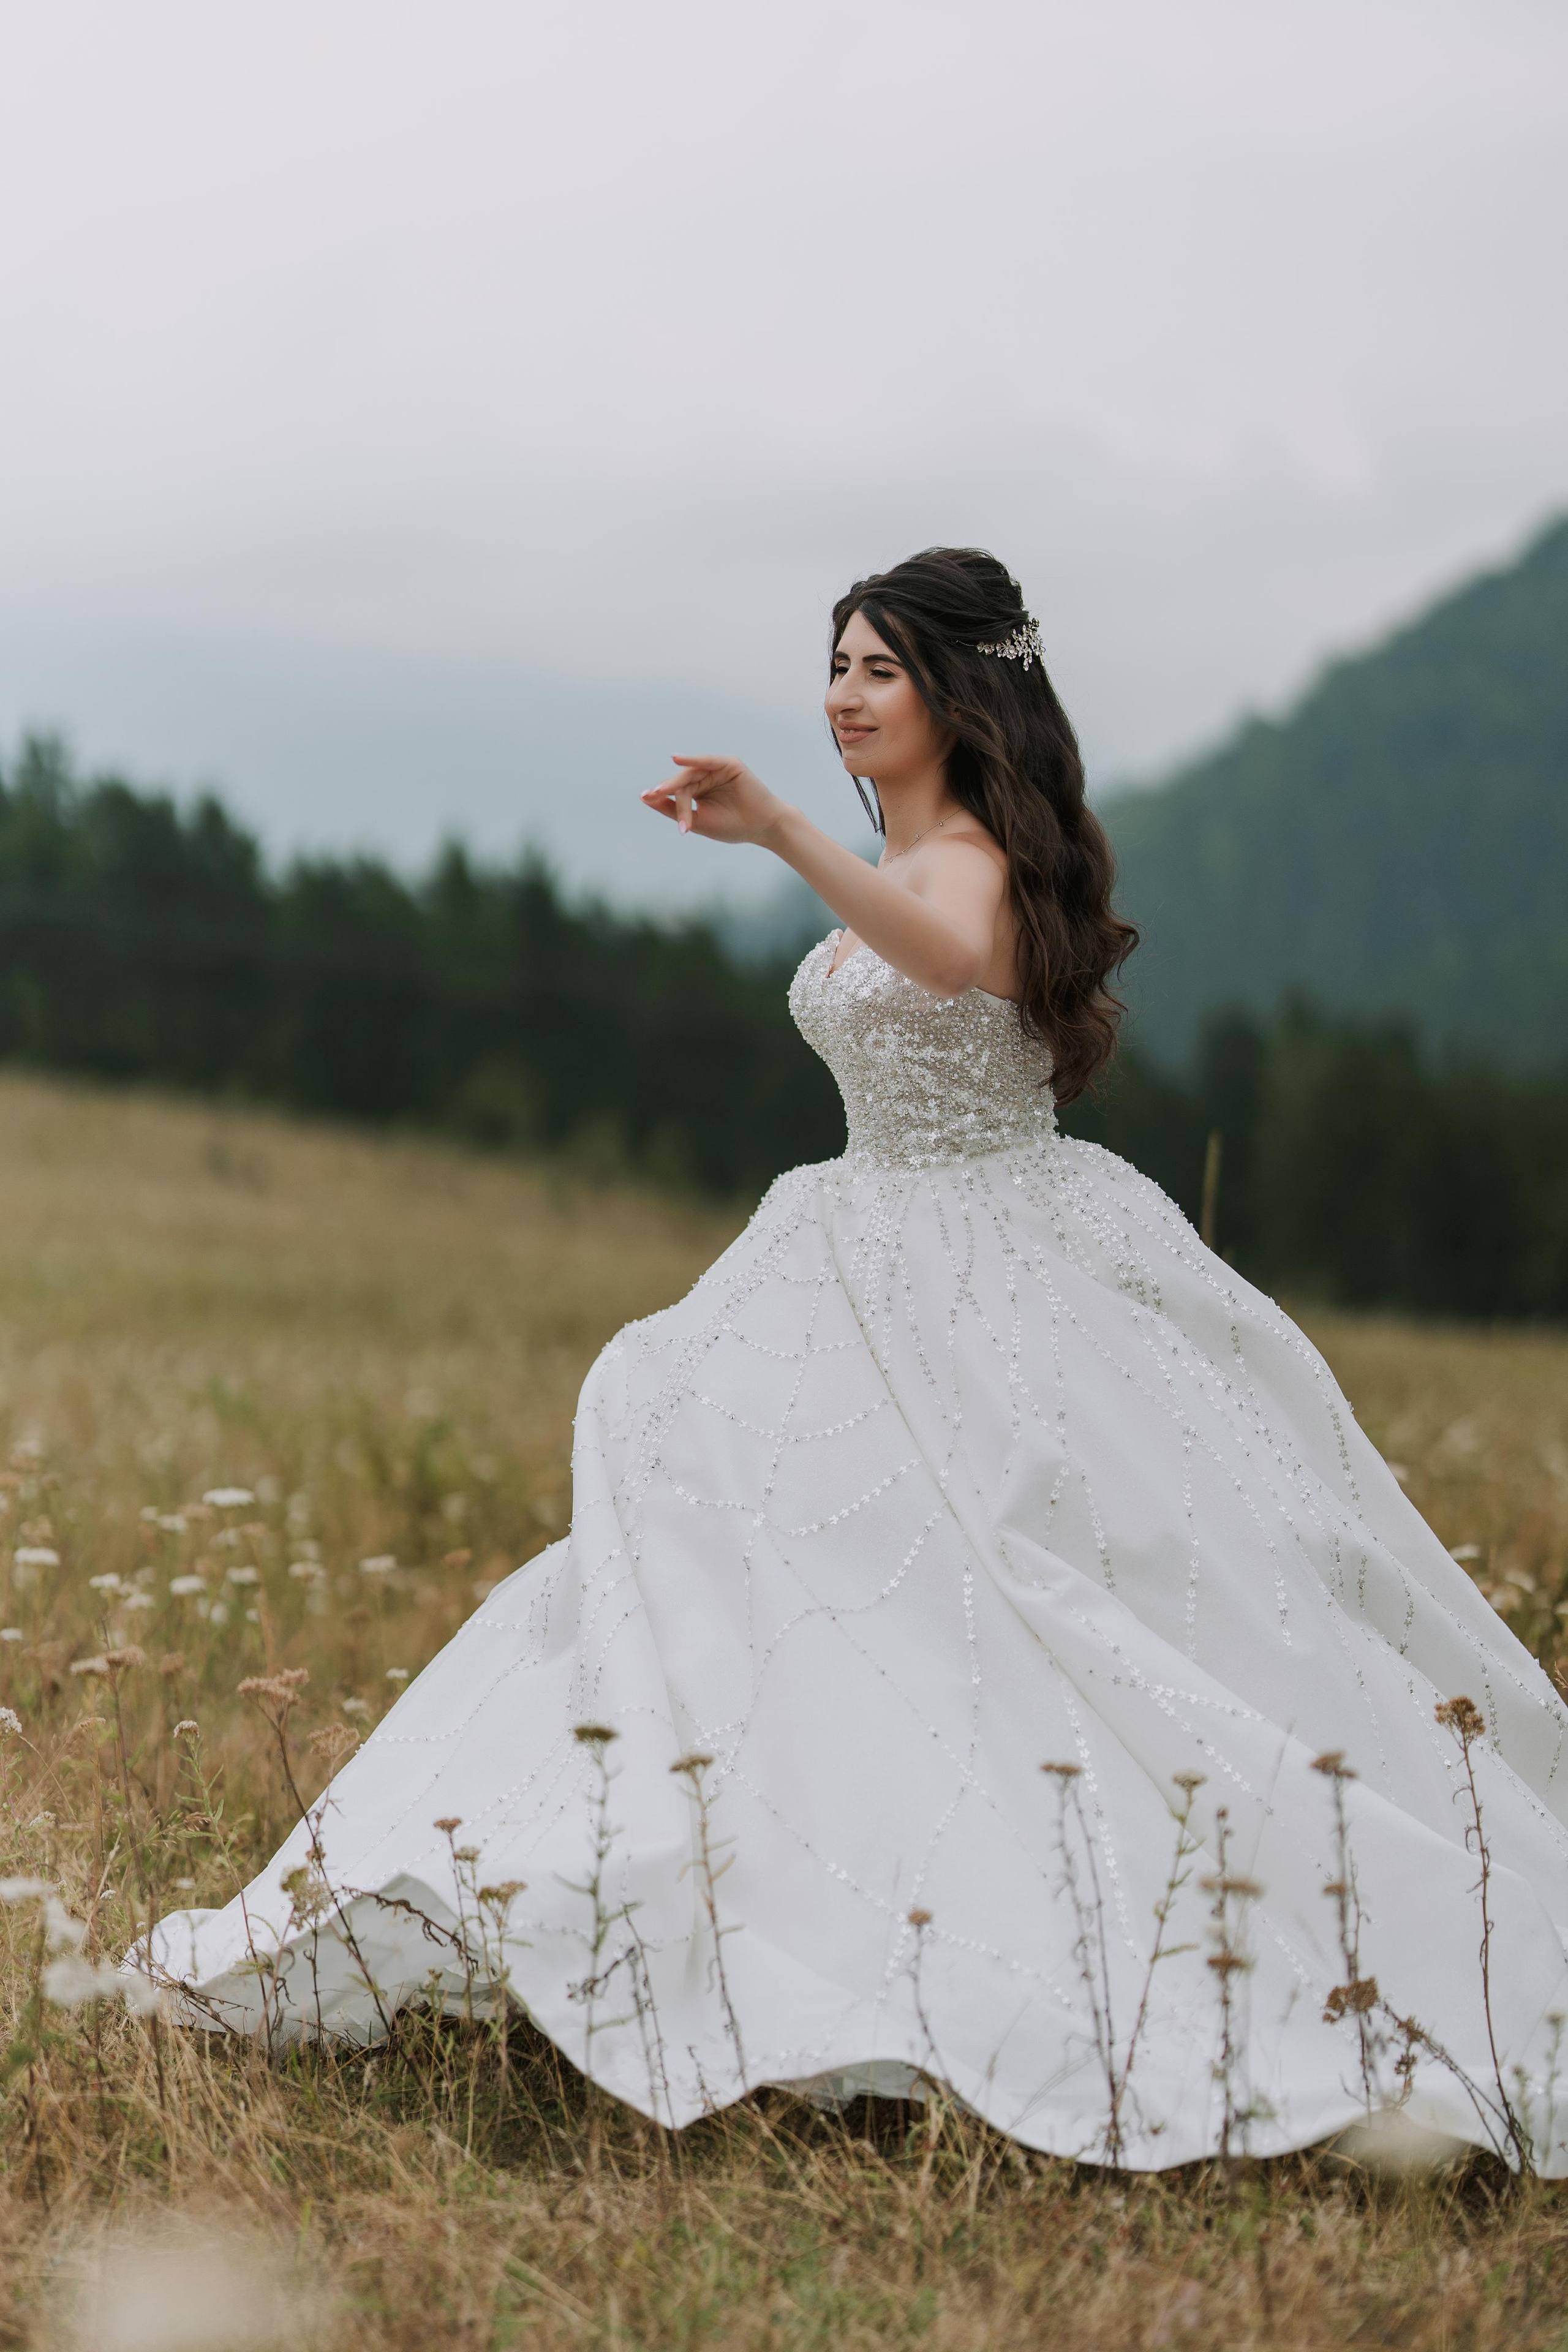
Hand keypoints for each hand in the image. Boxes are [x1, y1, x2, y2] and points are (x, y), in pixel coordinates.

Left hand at [641, 757, 786, 845]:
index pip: (677, 794)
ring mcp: (717, 770)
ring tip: (661, 789)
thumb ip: (671, 808)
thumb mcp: (697, 820)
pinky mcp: (728, 764)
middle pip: (682, 783)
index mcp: (699, 792)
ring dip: (676, 781)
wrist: (760, 828)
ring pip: (691, 774)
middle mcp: (706, 778)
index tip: (646, 798)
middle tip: (656, 796)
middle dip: (670, 793)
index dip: (664, 799)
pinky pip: (707, 760)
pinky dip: (692, 760)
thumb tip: (645, 796)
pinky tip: (678, 760)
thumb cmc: (732, 826)